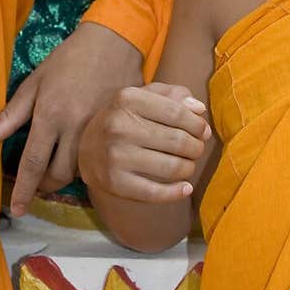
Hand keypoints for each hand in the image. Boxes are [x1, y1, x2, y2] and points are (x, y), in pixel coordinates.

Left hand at [0, 22, 143, 217]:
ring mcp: (100, 130)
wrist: (114, 41)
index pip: (32, 163)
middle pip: (59, 175)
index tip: (17, 209)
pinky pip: (99, 157)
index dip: (23, 189)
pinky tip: (78, 154)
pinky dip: (86, 162)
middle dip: (45, 185)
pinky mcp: (118, 129)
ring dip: (65, 173)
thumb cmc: (68, 59)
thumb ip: (9, 115)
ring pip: (81, 170)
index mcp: (51, 115)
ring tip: (54, 166)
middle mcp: (76, 127)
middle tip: (36, 182)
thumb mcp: (34, 82)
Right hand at [78, 82, 210, 204]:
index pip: (177, 112)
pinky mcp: (114, 183)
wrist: (86, 147)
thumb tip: (199, 109)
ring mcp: (116, 156)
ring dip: (188, 168)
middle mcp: (119, 126)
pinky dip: (177, 192)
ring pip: (172, 167)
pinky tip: (185, 187)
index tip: (203, 131)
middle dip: (195, 147)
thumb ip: (173, 96)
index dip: (197, 124)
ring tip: (187, 165)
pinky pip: (156, 193)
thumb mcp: (143, 97)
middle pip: (178, 140)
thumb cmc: (125, 118)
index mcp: (128, 99)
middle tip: (196, 149)